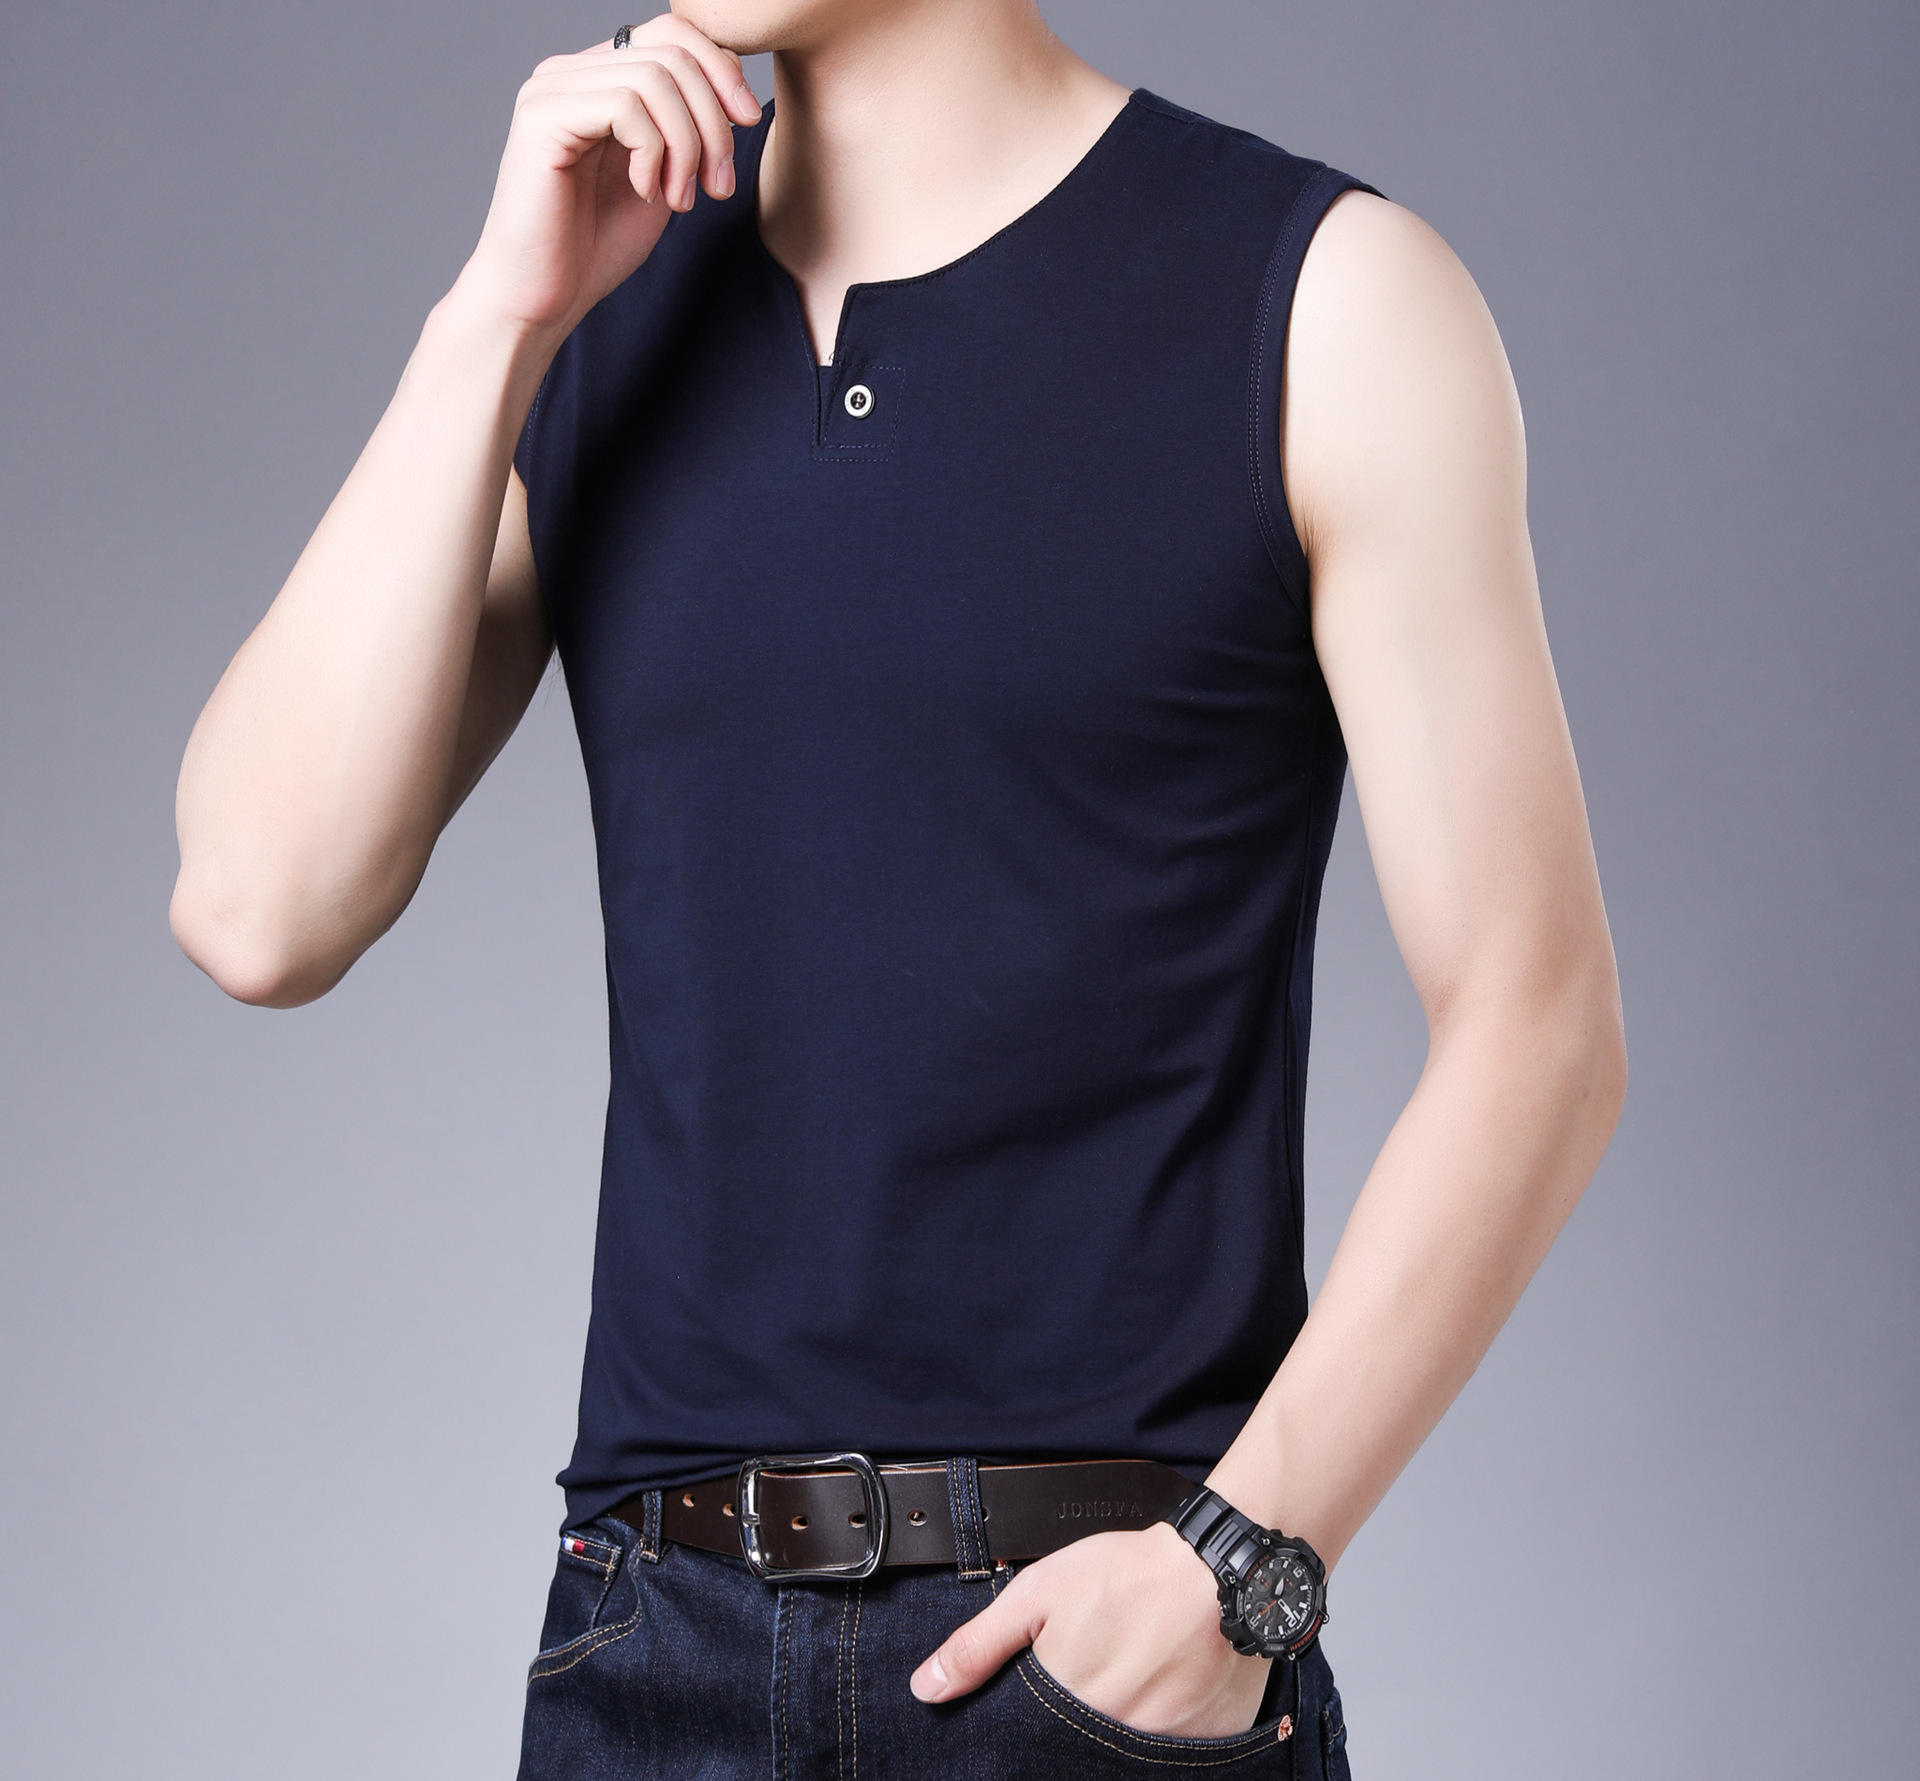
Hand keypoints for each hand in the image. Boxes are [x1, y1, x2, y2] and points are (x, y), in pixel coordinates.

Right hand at [452, 14, 762, 340]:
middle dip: (714, 121)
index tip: (748, 123)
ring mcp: (551, 91)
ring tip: (682, 199)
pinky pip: (624, 107)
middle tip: (718, 185)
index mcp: (598, 79)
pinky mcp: (541, 119)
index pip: (672, 33)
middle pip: (671, 53)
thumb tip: (738, 90)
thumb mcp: (663, 178)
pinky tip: (645, 193)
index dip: (722, 69)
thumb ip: (687, 130)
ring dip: (688, 145)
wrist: (542, 298)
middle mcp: (570, 72)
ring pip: (654, 79)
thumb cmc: (595, 247)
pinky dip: (652, 153)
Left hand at [909, 1522, 1272, 1737]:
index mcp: (1066, 1706)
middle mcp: (1113, 1737)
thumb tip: (927, 1689)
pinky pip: (1175, 1755)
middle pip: (1078, 1749)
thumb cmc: (1129, 1573)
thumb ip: (980, 1646)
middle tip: (1101, 1668)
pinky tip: (1168, 1685)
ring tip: (1135, 1671)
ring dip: (1123, 1721)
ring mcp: (1163, 1749)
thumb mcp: (1038, 1593)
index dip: (1034, 1727)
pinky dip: (1166, 1727)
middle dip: (1080, 1719)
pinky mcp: (1207, 1746)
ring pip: (1126, 1751)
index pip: (1031, 1745)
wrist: (1218, 1568)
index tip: (1049, 1698)